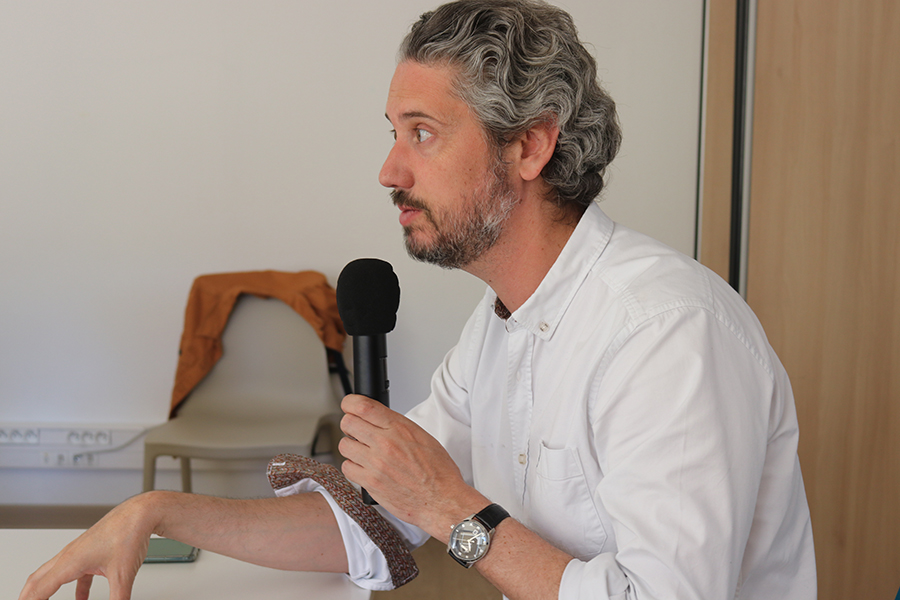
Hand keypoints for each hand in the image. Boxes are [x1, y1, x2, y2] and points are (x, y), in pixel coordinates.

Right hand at [19, 494, 155, 599]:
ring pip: (54, 574)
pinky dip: (75, 589)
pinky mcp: (91, 551)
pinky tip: (82, 599)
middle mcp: (70, 555)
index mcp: (71, 561)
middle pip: (38, 580)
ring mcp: (79, 552)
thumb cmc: (129, 533)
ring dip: (46, 591)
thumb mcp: (123, 575)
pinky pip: (76, 573)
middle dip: (28, 596)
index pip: (40, 589)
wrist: (141, 513)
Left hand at [339, 394, 486, 539]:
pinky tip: (364, 469)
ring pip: (344, 445)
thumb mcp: (423, 437)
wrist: (442, 500)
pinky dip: (353, 467)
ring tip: (363, 453)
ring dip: (352, 447)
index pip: (363, 406)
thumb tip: (379, 420)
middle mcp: (385, 443)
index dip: (351, 403)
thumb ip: (398, 426)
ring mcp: (376, 463)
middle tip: (357, 432)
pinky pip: (347, 468)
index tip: (350, 406)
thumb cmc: (438, 472)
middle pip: (348, 423)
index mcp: (399, 428)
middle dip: (351, 426)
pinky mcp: (370, 483)